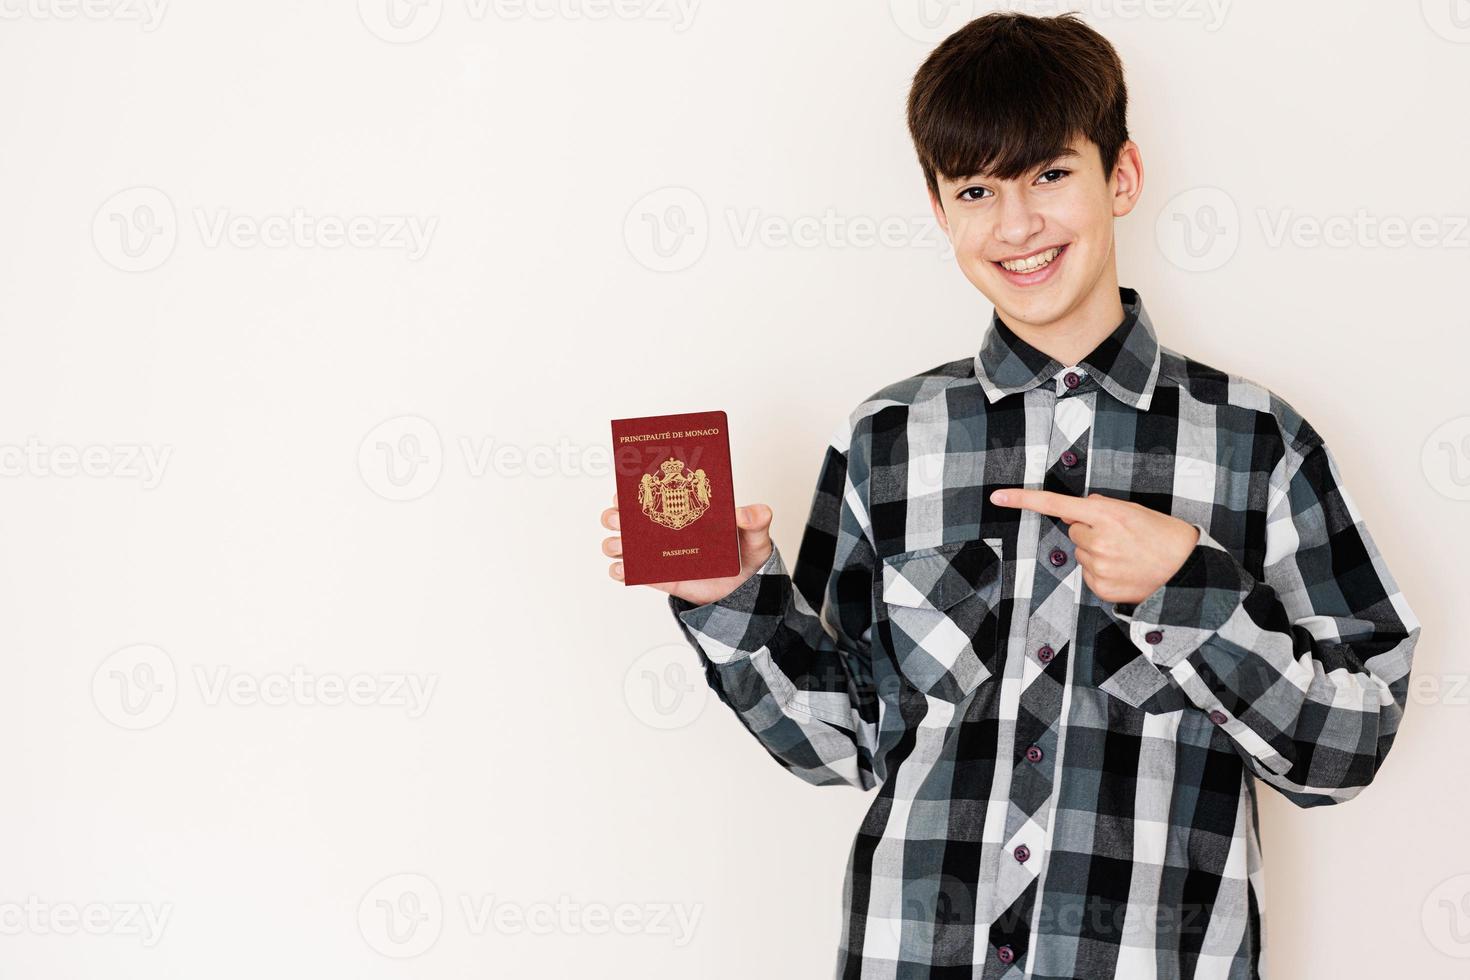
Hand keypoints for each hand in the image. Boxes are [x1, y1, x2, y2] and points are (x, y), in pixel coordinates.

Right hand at [600, 491, 774, 605]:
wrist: (744, 589)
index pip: (652, 492)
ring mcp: (660, 554)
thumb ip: (756, 520)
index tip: (624, 490)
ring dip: (614, 543)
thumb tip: (747, 513)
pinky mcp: (661, 578)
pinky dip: (622, 571)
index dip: (632, 489)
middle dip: (615, 516)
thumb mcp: (755, 534)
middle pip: (627, 518)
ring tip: (621, 545)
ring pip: (623, 545)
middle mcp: (664, 530)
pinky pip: (634, 574)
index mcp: (683, 509)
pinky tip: (623, 569)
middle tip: (620, 518)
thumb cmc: (745, 553)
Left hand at [988, 488, 1199, 604]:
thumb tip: (1076, 508)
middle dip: (1090, 532)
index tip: (997, 497)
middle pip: (1073, 530)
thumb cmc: (1163, 536)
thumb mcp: (1134, 510)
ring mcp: (1097, 567)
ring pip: (1081, 554)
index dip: (1023, 500)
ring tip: (1127, 555)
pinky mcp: (1099, 588)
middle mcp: (1097, 540)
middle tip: (1121, 538)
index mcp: (1106, 515)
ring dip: (1097, 553)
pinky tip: (1124, 571)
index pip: (1056, 504)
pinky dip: (1102, 572)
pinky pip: (1088, 575)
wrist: (1187, 571)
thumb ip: (1101, 507)